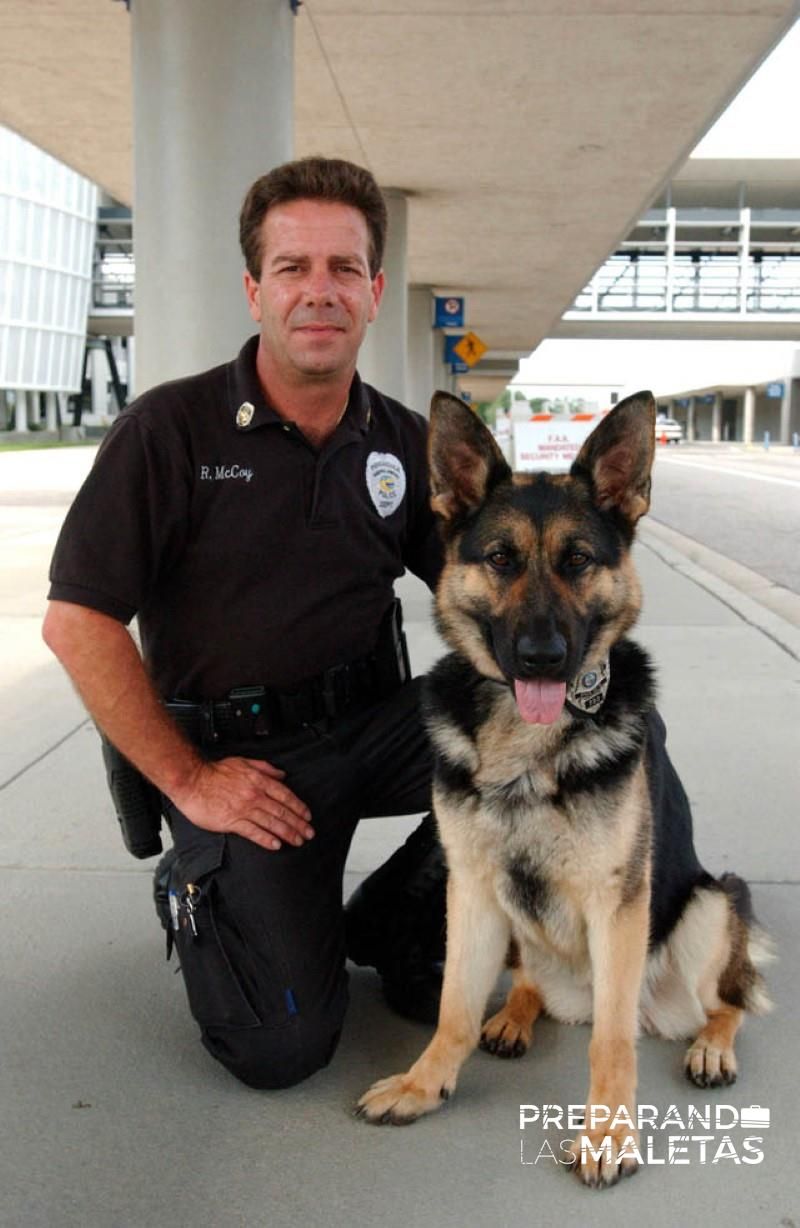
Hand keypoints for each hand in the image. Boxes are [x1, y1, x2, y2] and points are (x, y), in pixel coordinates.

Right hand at [171, 757, 313, 850]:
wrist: (192, 780)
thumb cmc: (215, 771)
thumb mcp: (243, 762)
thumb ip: (265, 768)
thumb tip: (282, 774)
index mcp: (258, 781)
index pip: (285, 795)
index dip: (299, 807)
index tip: (307, 816)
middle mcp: (254, 795)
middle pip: (282, 811)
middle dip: (298, 823)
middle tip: (309, 833)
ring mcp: (243, 809)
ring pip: (271, 823)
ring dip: (288, 833)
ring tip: (298, 840)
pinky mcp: (231, 821)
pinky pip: (253, 832)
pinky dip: (266, 839)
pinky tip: (276, 845)